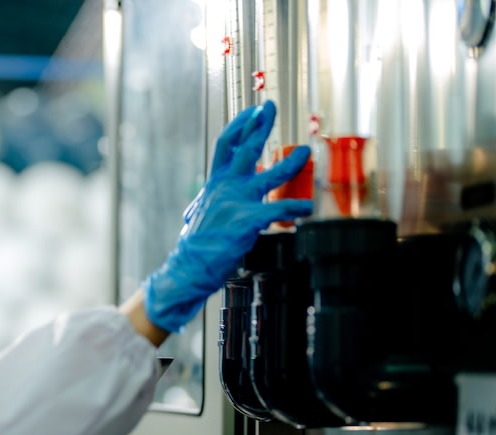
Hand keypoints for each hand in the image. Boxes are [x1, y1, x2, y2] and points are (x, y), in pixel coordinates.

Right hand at [142, 100, 312, 332]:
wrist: (189, 267)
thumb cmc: (196, 246)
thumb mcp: (199, 215)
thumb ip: (209, 203)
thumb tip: (203, 205)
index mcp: (215, 184)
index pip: (227, 145)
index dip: (240, 125)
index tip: (253, 112)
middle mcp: (226, 187)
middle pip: (246, 147)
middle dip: (261, 124)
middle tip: (272, 106)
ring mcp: (237, 202)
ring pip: (270, 174)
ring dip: (291, 162)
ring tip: (306, 152)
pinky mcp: (247, 220)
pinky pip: (279, 210)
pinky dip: (296, 207)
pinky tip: (306, 207)